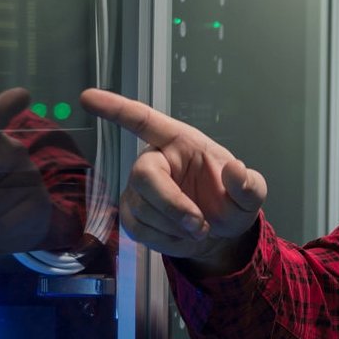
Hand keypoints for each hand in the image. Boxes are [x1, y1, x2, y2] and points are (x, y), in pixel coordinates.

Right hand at [81, 88, 267, 274]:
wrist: (219, 234)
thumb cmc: (230, 202)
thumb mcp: (251, 195)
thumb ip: (249, 185)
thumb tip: (236, 170)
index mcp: (180, 142)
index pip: (143, 120)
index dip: (115, 108)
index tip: (87, 97)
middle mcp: (155, 160)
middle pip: (143, 176)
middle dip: (172, 205)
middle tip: (200, 225)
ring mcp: (139, 189)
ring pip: (142, 209)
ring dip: (174, 228)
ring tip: (198, 231)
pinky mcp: (132, 214)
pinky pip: (138, 230)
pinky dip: (166, 242)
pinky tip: (183, 239)